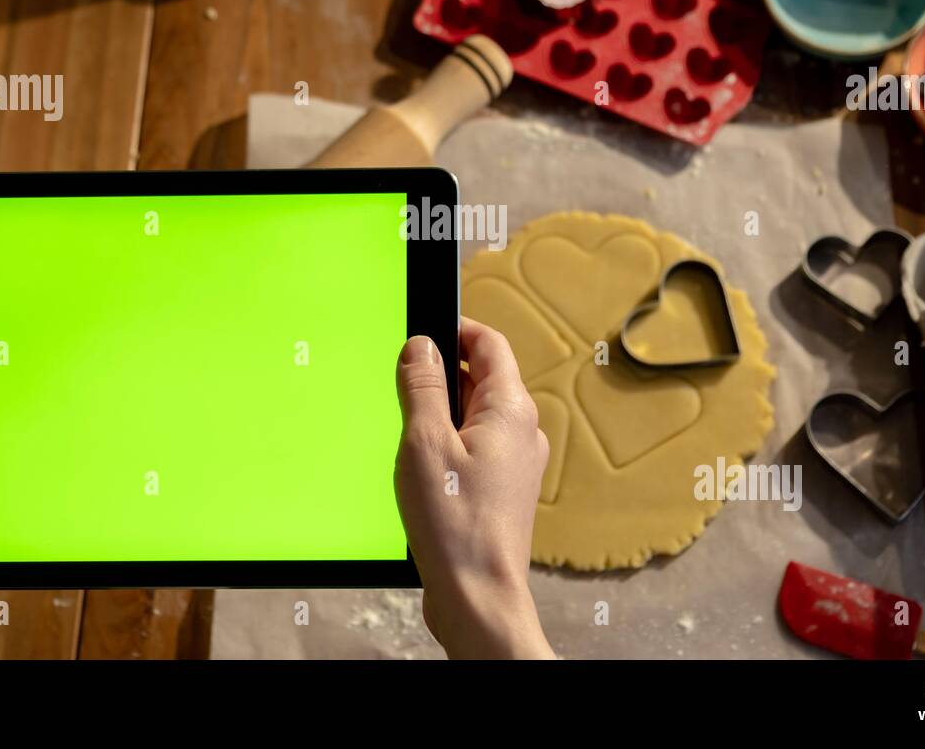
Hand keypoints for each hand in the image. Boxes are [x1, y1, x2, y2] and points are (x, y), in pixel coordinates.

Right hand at [394, 317, 553, 658]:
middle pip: (483, 378)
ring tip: (405, 426)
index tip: (422, 328)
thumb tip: (420, 346)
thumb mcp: (424, 443)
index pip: (490, 344)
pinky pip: (476, 448)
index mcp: (512, 409)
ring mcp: (516, 464)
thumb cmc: (456, 524)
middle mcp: (522, 432)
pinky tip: (419, 465)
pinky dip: (448, 443)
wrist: (479, 597)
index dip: (456, 328)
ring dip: (441, 411)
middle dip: (441, 373)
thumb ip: (421, 387)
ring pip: (476, 416)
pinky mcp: (503, 491)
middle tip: (401, 379)